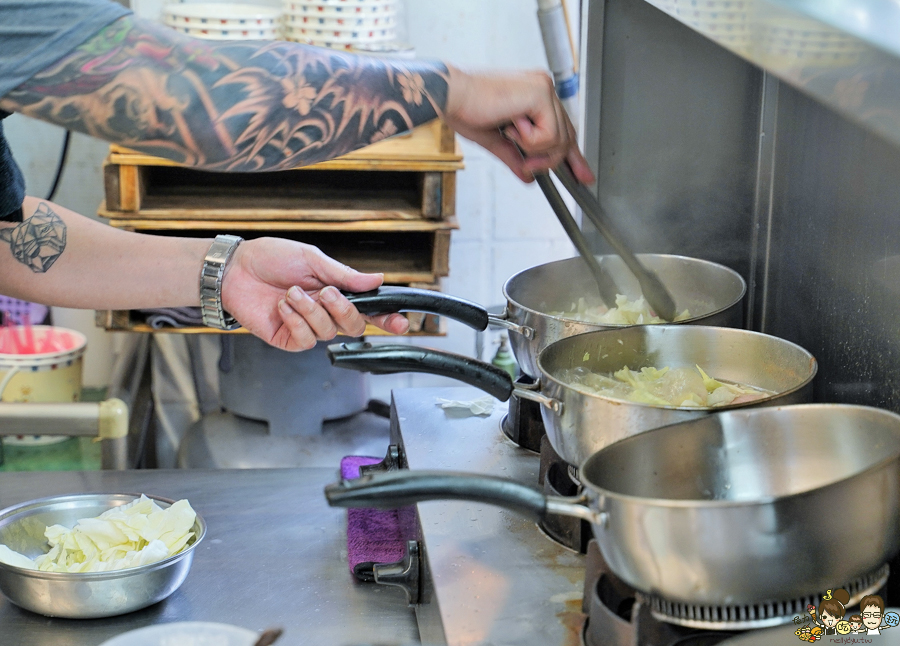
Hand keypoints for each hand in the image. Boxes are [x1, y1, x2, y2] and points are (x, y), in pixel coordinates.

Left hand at [221, 237, 408, 350]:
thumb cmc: (271, 258)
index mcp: (337, 291)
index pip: (369, 310)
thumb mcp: (312, 259)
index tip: (402, 322)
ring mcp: (307, 328)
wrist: (236, 269)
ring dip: (310, 310)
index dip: (388, 318)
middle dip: (343, 309)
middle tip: (325, 292)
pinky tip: (282, 306)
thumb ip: (344, 274)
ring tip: (291, 293)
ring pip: (329, 332)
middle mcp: (325, 312)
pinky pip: (305, 339)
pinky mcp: (289, 339)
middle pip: (355, 326)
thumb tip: (377, 278)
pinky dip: (295, 320)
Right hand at [443, 65, 594, 183]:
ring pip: (559, 140)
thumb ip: (515, 157)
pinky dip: (529, 140)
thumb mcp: (496, 140)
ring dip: (532, 149)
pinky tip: (511, 125)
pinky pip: (549, 135)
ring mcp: (544, 88)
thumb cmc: (465, 109)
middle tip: (526, 165)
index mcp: (535, 94)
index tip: (582, 177)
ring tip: (509, 133)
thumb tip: (529, 177)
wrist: (449, 95)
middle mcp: (543, 88)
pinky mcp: (541, 93)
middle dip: (549, 160)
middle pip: (566, 137)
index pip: (563, 130)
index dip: (573, 157)